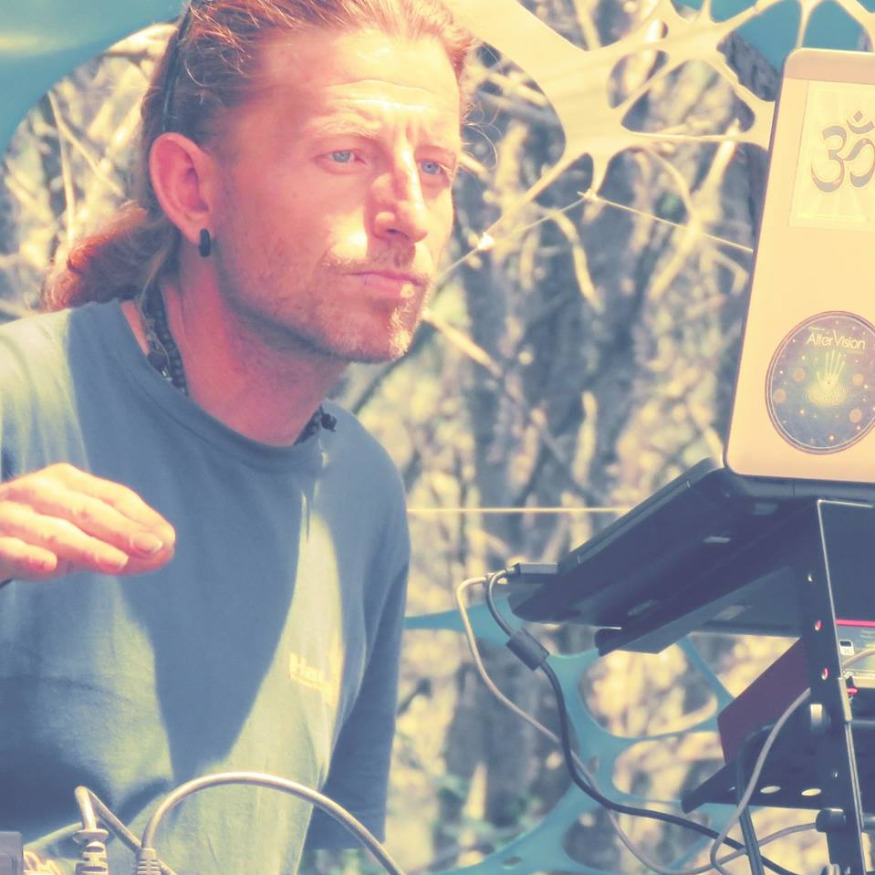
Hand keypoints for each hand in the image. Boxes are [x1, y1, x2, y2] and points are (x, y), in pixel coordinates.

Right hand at [0, 463, 175, 581]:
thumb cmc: (37, 534)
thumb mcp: (79, 538)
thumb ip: (119, 546)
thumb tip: (167, 552)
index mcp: (69, 482)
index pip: (113, 497)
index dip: (142, 518)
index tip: (169, 540)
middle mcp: (41, 491)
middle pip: (89, 511)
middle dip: (123, 530)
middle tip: (154, 548)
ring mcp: (11, 513)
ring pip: (54, 530)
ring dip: (88, 546)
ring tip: (117, 562)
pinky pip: (9, 546)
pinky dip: (28, 555)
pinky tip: (49, 566)